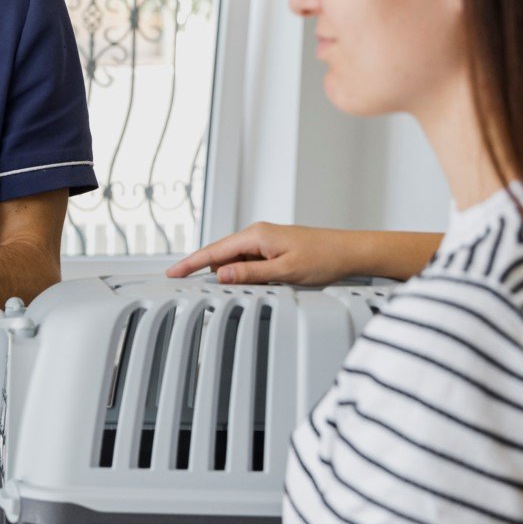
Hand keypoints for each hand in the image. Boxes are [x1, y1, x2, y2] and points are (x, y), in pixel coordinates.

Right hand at [166, 221, 361, 285]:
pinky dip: (238, 273)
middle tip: (179, 282)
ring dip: (222, 274)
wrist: (349, 251)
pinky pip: (246, 262)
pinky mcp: (272, 249)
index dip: (190, 263)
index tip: (172, 272)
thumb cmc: (324, 257)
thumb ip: (250, 274)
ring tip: (209, 288)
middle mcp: (257, 235)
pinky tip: (238, 284)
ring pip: (233, 260)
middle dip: (200, 269)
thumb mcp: (284, 271)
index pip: (214, 251)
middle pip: (219, 254)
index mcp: (256, 236)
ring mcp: (264, 242)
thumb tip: (221, 275)